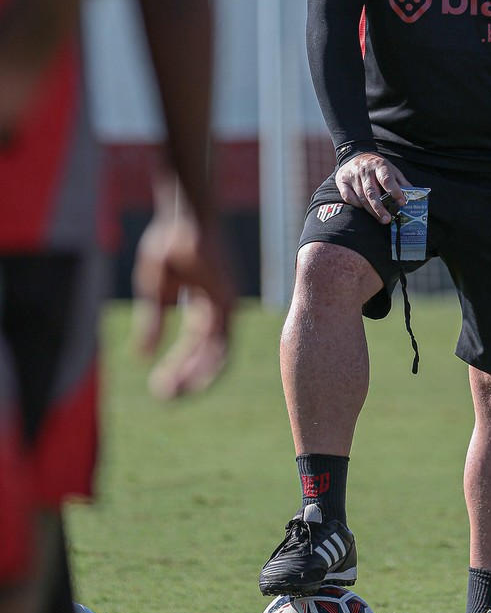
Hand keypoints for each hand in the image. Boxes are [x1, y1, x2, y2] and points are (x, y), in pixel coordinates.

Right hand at [132, 211, 236, 399]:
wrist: (185, 214)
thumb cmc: (169, 244)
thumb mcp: (154, 288)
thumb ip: (152, 320)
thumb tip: (142, 356)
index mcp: (205, 305)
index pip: (199, 345)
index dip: (181, 367)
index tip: (163, 388)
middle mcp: (220, 307)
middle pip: (210, 354)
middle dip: (189, 378)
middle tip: (167, 398)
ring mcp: (226, 302)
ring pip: (218, 350)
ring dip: (197, 374)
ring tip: (175, 393)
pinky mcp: (226, 297)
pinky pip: (220, 337)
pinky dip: (205, 360)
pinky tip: (188, 375)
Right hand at [335, 151, 411, 222]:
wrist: (356, 154)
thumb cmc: (377, 166)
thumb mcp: (392, 169)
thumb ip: (401, 182)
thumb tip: (412, 195)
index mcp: (380, 165)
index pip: (387, 179)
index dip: (394, 191)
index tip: (401, 203)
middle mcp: (365, 170)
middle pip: (372, 192)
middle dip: (380, 208)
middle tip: (387, 219)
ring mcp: (353, 175)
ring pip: (361, 197)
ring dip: (371, 210)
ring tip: (381, 219)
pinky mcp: (342, 180)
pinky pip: (347, 196)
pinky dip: (355, 204)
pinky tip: (363, 208)